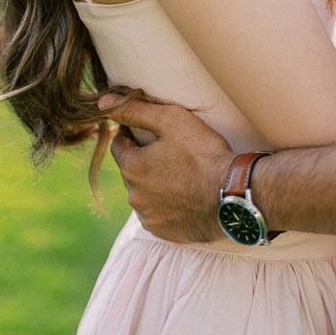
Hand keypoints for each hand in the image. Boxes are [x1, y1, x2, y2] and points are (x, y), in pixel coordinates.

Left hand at [102, 94, 234, 242]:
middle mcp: (134, 196)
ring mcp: (149, 217)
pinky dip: (166, 204)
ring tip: (180, 173)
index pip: (119, 145)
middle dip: (144, 159)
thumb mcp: (170, 120)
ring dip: (154, 183)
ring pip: (144, 193)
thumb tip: (103, 102)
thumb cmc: (202, 153)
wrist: (232, 195)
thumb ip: (134, 110)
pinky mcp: (164, 232)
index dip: (132, 134)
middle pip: (132, 170)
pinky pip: (158, 213)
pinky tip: (184, 195)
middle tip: (171, 150)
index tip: (151, 130)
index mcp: (132, 167)